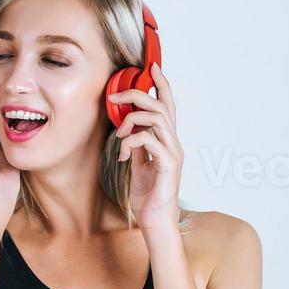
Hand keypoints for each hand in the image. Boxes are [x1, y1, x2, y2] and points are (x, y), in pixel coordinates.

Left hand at [109, 62, 182, 233]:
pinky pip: (149, 140)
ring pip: (156, 118)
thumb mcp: (137, 165)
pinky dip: (131, 143)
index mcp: (167, 141)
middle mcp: (173, 143)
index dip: (161, 84)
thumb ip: (136, 145)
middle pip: (161, 105)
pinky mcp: (168, 164)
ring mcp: (173, 152)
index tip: (151, 67)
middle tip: (115, 95)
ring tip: (118, 134)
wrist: (155, 221)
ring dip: (131, 120)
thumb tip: (126, 128)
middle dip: (137, 93)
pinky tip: (123, 156)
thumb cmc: (147, 196)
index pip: (167, 105)